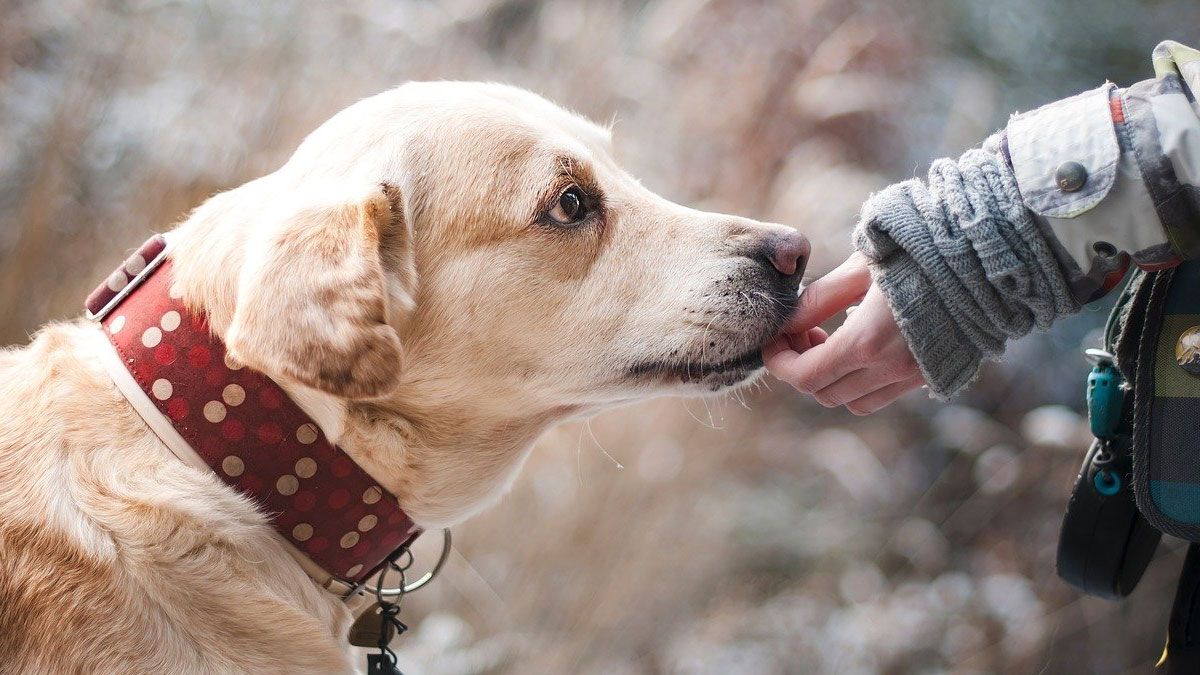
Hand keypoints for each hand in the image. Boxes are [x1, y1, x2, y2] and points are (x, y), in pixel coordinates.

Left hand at [764, 252, 924, 413]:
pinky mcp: (932, 375)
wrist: (988, 257)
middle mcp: (891, 369)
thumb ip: (819, 299)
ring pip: (853, 401)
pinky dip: (861, 381)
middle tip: (802, 332)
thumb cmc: (920, 251)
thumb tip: (787, 321)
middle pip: (824, 393)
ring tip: (830, 338)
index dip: (779, 362)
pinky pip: (883, 394)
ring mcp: (914, 376)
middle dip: (801, 367)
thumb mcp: (861, 267)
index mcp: (868, 342)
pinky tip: (863, 343)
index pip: (805, 376)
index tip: (773, 340)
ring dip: (831, 378)